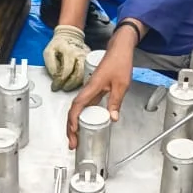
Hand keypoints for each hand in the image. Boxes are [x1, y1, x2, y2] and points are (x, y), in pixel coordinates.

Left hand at [43, 24, 87, 92]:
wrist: (70, 35)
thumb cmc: (58, 45)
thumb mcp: (49, 52)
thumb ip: (50, 65)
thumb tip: (55, 77)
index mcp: (69, 52)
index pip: (66, 70)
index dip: (60, 81)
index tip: (55, 87)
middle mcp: (80, 55)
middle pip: (78, 75)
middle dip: (70, 85)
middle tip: (63, 88)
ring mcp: (86, 58)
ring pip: (84, 76)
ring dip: (76, 84)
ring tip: (68, 86)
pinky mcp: (90, 61)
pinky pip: (87, 73)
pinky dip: (81, 80)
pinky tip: (75, 83)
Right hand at [65, 31, 134, 147]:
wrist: (119, 49)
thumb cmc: (119, 62)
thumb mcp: (121, 84)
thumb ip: (116, 102)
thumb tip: (112, 118)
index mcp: (92, 87)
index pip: (78, 105)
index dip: (73, 119)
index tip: (73, 131)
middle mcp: (88, 89)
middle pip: (74, 110)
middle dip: (70, 128)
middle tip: (72, 142)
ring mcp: (90, 90)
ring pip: (77, 109)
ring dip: (74, 124)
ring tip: (75, 138)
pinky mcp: (94, 90)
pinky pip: (84, 106)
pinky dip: (81, 117)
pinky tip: (83, 125)